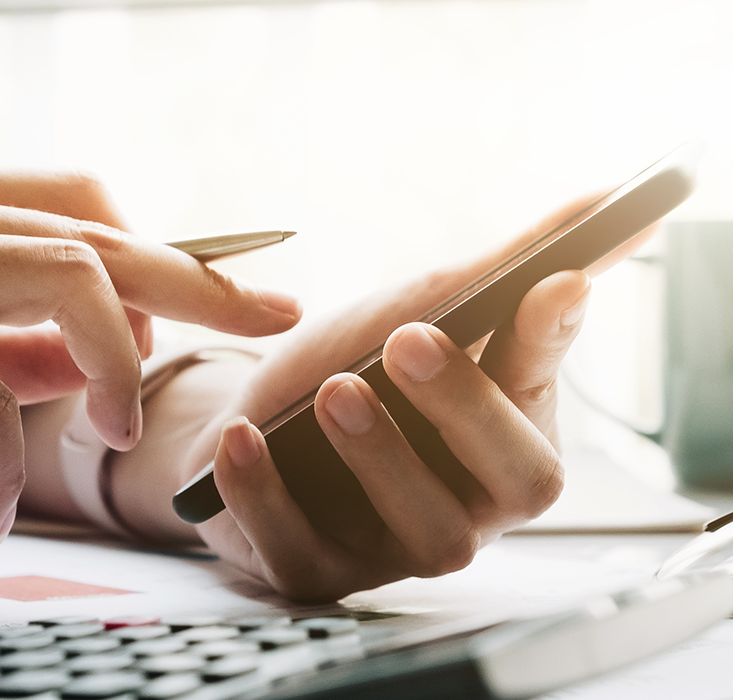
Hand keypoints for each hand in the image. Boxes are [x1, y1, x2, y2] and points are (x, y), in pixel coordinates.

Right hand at [0, 164, 299, 538]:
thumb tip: (82, 363)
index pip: (77, 201)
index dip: (162, 246)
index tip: (224, 295)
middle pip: (98, 231)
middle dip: (200, 281)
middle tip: (276, 321)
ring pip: (64, 281)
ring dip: (113, 362)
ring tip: (114, 433)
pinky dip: (1, 455)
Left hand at [191, 199, 652, 600]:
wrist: (243, 427)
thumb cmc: (347, 370)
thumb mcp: (414, 312)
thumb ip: (504, 273)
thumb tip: (617, 210)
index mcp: (511, 437)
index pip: (547, 393)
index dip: (549, 344)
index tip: (551, 283)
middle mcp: (474, 507)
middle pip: (517, 482)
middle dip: (468, 408)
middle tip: (409, 340)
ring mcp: (398, 552)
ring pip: (428, 534)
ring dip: (381, 456)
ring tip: (333, 389)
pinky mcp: (318, 575)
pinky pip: (302, 553)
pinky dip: (268, 497)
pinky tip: (243, 439)